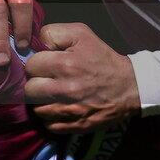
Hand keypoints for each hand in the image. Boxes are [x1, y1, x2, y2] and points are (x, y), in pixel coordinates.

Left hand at [23, 22, 140, 133]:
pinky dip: (50, 118)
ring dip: (41, 102)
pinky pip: (48, 125)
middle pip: (28, 90)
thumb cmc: (102, 58)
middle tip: (46, 81)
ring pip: (36, 110)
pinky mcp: (76, 126)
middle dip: (35, 84)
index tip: (45, 65)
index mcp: (65, 64)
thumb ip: (52, 34)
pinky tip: (59, 108)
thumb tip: (33, 44)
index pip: (30, 65)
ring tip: (51, 95)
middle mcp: (65, 90)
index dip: (36, 64)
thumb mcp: (80, 33)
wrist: (130, 85)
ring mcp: (70, 111)